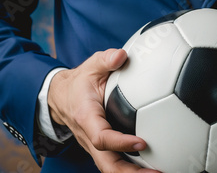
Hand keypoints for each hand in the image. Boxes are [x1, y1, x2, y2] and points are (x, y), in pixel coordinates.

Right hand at [48, 49, 159, 172]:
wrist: (61, 97)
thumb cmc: (80, 82)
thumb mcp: (90, 66)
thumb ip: (105, 59)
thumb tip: (121, 55)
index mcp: (86, 118)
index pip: (101, 137)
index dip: (120, 143)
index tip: (142, 143)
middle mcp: (89, 137)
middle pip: (108, 164)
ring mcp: (95, 146)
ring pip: (112, 168)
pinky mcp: (102, 148)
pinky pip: (116, 162)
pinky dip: (133, 168)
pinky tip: (154, 166)